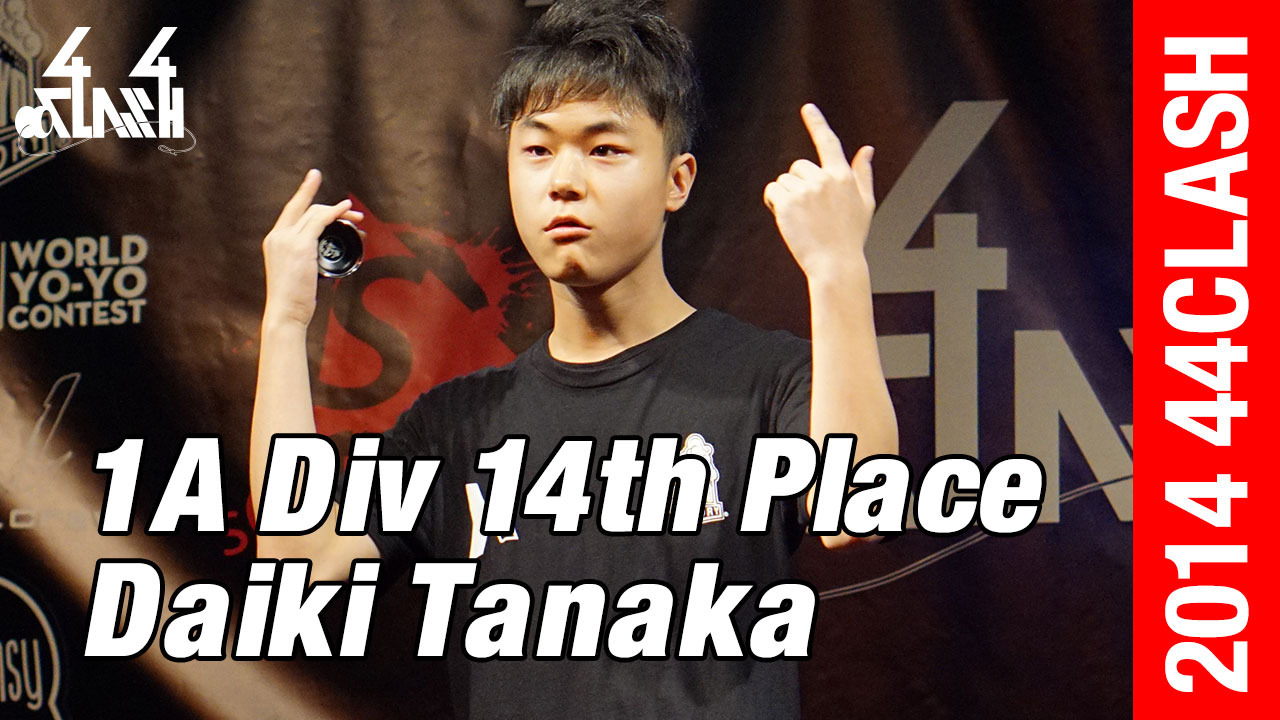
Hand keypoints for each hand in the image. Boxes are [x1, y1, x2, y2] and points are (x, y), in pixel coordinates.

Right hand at [261, 169, 362, 327]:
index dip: (304, 192)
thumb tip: (324, 254)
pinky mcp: (300, 246)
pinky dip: (335, 214)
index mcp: (274, 240)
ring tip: (357, 220)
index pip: (291, 210)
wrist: (285, 313)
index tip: (314, 176)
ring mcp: (287, 239)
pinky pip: (320, 221)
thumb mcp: (297, 273)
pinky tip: (346, 211)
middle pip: (306, 209)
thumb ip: (306, 258)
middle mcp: (277, 236)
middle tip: (353, 214)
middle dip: (331, 208)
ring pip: (315, 214)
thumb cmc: (293, 300)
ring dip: (339, 213)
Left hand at [763, 104, 874, 278]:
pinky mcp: (787, 203)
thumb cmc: (850, 236)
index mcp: (843, 176)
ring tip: (801, 218)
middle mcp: (824, 179)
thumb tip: (867, 149)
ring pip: (784, 180)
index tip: (807, 108)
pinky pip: (773, 191)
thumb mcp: (865, 203)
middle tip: (809, 210)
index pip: (828, 143)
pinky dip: (774, 202)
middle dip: (799, 183)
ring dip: (787, 196)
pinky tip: (787, 218)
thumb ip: (863, 173)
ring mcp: (804, 190)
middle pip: (799, 166)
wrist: (835, 263)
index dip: (817, 123)